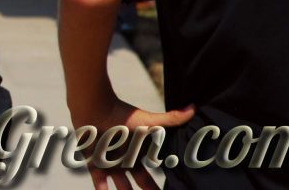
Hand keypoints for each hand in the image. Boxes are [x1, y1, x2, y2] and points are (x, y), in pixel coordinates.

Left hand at [70, 94, 193, 189]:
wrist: (96, 107)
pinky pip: (99, 182)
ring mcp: (110, 165)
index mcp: (138, 156)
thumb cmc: (122, 114)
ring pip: (122, 187)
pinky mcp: (95, 164)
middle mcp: (126, 163)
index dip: (161, 186)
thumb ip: (171, 119)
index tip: (175, 188)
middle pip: (142, 185)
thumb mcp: (149, 121)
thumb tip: (193, 108)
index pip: (153, 176)